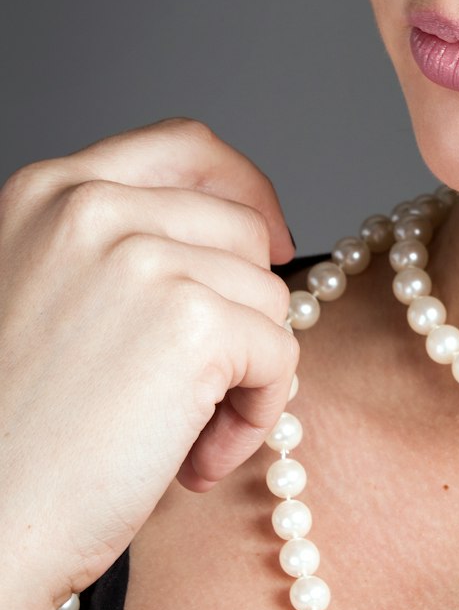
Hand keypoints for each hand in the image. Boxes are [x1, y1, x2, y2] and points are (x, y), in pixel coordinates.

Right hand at [0, 116, 299, 609]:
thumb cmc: (14, 439)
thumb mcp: (47, 299)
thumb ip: (119, 252)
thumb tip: (246, 239)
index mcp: (48, 192)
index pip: (186, 147)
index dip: (244, 190)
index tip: (269, 243)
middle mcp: (90, 205)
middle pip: (242, 229)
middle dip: (240, 313)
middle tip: (193, 393)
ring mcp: (141, 258)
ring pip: (268, 295)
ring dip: (245, 377)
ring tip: (178, 437)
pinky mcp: (193, 322)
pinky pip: (281, 356)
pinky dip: (255, 417)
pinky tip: (192, 463)